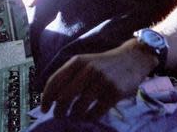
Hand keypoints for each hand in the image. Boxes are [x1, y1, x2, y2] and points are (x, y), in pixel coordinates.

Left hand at [40, 38, 157, 119]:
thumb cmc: (104, 63)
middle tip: (59, 116)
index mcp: (78, 61)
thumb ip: (70, 75)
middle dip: (58, 111)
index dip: (46, 98)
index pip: (55, 81)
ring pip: (79, 107)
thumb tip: (51, 96)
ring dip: (73, 116)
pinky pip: (96, 112)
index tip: (44, 108)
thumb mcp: (85, 62)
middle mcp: (88, 70)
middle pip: (64, 97)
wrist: (132, 58)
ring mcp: (102, 81)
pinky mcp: (114, 92)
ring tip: (74, 116)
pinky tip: (88, 116)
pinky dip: (89, 117)